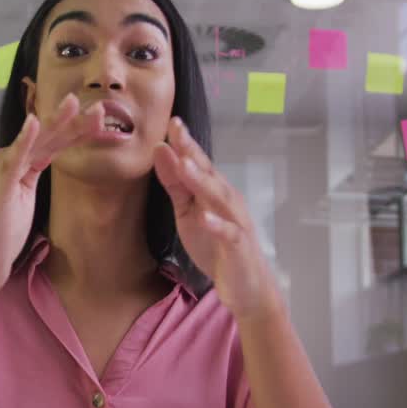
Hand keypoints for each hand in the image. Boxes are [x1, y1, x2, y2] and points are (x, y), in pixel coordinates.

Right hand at [0, 94, 103, 307]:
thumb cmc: (1, 236)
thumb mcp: (23, 197)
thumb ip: (32, 173)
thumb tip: (50, 155)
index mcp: (13, 164)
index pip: (49, 143)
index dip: (76, 131)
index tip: (101, 122)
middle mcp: (3, 162)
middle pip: (44, 138)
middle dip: (73, 122)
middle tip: (101, 108)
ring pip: (33, 143)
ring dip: (55, 123)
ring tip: (75, 104)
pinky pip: (12, 161)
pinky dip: (24, 141)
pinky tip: (35, 124)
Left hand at [152, 117, 281, 321]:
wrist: (246, 286)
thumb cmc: (216, 246)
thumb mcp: (188, 213)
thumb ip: (176, 184)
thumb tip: (160, 151)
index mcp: (214, 192)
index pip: (198, 163)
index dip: (185, 143)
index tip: (170, 121)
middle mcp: (227, 201)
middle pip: (209, 173)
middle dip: (193, 151)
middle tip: (176, 130)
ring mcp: (235, 223)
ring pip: (219, 198)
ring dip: (202, 181)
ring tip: (184, 165)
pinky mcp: (238, 247)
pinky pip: (228, 233)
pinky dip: (217, 224)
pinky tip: (204, 216)